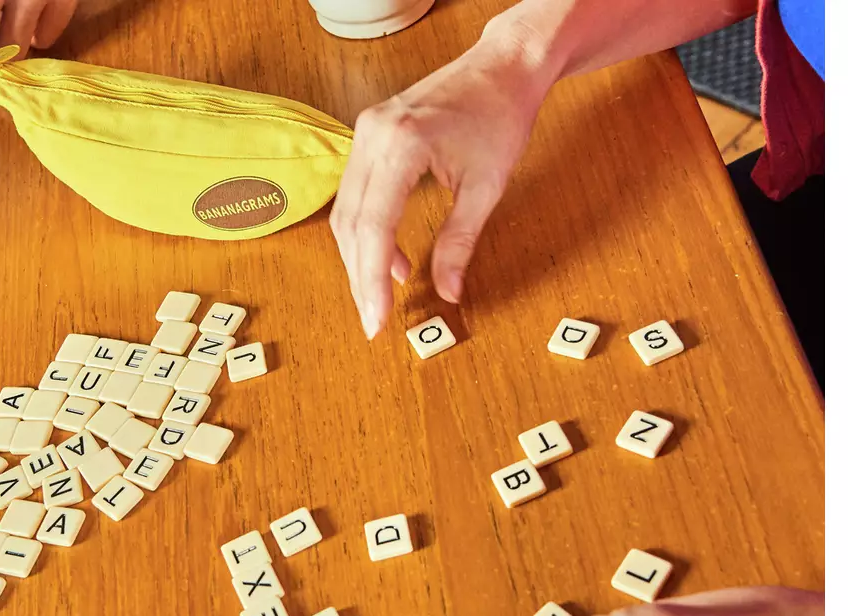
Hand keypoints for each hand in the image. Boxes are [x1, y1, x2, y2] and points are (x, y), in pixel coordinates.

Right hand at [330, 27, 552, 337]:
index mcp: (402, 145)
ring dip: (360, 256)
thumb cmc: (501, 115)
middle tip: (374, 317)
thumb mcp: (486, 187)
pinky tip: (391, 258)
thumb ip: (461, 242)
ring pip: (346, 211)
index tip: (376, 318)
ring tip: (383, 292)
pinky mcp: (368, 134)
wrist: (502, 66)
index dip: (371, 279)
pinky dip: (367, 230)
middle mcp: (373, 135)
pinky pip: (355, 193)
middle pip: (350, 223)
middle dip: (360, 275)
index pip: (374, 227)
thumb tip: (449, 292)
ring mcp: (365, 132)